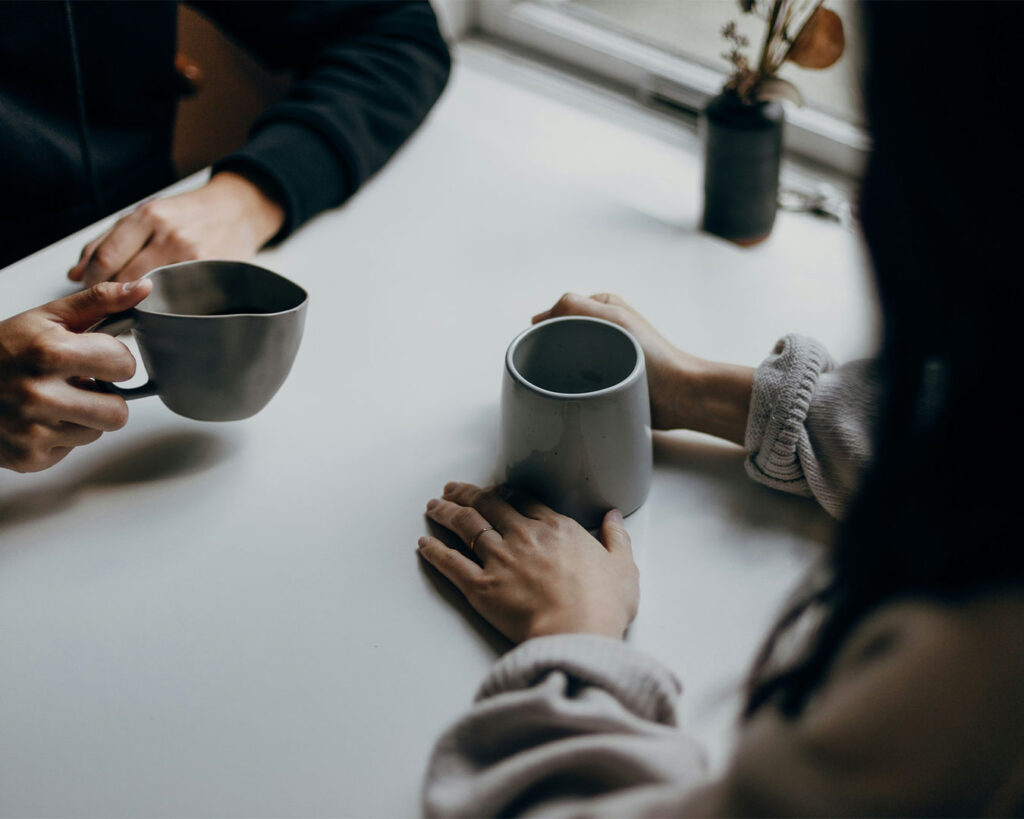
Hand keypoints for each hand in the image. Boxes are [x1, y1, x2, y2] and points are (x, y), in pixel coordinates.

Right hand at [0, 279, 152, 471]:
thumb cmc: (3, 349)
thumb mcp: (48, 318)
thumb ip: (100, 302)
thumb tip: (144, 287)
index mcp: (49, 352)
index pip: (124, 365)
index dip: (115, 360)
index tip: (96, 357)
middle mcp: (39, 394)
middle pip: (118, 411)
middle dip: (106, 397)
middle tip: (80, 384)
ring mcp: (32, 430)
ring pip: (97, 432)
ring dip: (84, 417)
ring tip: (56, 399)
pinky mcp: (28, 457)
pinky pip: (71, 450)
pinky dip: (60, 436)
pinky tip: (39, 419)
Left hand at [68, 171, 285, 286]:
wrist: (238, 210)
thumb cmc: (189, 214)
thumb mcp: (147, 214)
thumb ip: (108, 241)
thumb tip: (74, 273)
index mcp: (148, 216)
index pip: (106, 258)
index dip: (91, 281)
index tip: (90, 290)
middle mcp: (169, 235)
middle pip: (125, 279)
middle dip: (110, 296)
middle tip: (108, 305)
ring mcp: (192, 256)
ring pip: (150, 293)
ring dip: (135, 304)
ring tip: (133, 307)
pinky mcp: (211, 272)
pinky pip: (178, 298)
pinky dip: (163, 306)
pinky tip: (161, 306)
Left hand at [418, 482, 638, 643]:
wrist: (577, 634)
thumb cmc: (603, 606)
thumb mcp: (623, 568)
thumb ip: (616, 538)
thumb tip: (614, 517)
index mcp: (556, 529)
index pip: (523, 501)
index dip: (504, 493)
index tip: (494, 491)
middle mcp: (523, 536)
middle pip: (488, 505)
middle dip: (467, 494)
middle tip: (453, 488)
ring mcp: (499, 559)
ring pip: (466, 526)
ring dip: (446, 513)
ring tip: (433, 505)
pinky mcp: (481, 586)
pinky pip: (451, 563)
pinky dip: (435, 551)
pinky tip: (423, 543)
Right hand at [533, 293, 753, 445]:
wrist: (680, 396)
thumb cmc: (653, 356)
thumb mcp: (614, 319)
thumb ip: (576, 306)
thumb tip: (540, 318)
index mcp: (603, 308)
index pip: (559, 312)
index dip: (545, 328)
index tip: (539, 347)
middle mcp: (603, 329)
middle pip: (560, 337)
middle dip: (550, 351)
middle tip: (547, 369)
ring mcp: (604, 356)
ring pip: (567, 361)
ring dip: (560, 372)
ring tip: (560, 384)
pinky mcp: (606, 381)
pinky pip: (578, 382)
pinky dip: (571, 387)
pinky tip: (570, 396)